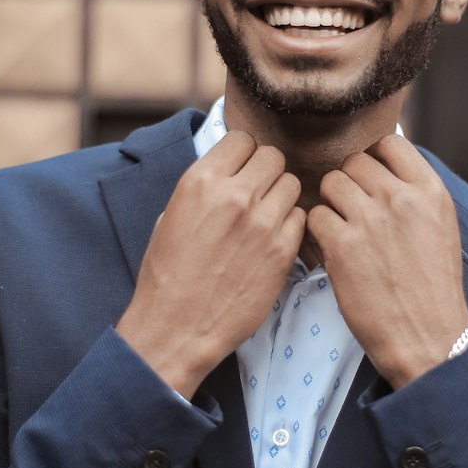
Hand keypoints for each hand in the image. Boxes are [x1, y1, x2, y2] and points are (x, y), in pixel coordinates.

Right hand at [117, 131, 304, 398]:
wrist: (177, 327)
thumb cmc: (168, 274)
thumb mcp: (172, 214)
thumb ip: (206, 187)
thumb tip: (229, 169)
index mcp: (201, 181)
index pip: (242, 140)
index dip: (243, 154)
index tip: (240, 169)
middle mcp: (235, 195)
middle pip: (273, 156)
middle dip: (266, 171)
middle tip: (256, 192)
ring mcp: (263, 223)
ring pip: (291, 184)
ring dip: (280, 196)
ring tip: (264, 217)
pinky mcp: (283, 250)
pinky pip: (300, 218)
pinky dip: (290, 224)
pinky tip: (271, 240)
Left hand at [306, 135, 467, 388]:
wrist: (427, 335)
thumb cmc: (432, 288)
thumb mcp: (440, 228)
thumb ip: (414, 195)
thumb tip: (384, 169)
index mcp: (430, 191)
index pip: (390, 145)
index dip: (375, 159)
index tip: (370, 180)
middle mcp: (400, 198)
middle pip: (355, 162)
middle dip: (349, 184)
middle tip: (352, 211)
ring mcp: (369, 220)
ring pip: (331, 184)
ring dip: (331, 204)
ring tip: (342, 229)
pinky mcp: (342, 245)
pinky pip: (314, 216)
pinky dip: (318, 230)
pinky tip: (331, 248)